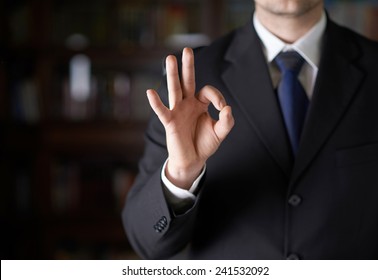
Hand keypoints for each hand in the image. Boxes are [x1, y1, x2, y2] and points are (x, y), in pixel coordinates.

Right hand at [146, 48, 233, 189]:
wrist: (192, 161)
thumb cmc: (204, 144)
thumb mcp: (220, 132)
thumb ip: (227, 121)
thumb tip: (227, 108)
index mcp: (200, 104)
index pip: (207, 91)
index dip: (217, 97)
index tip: (222, 109)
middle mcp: (187, 104)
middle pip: (187, 81)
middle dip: (188, 66)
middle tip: (187, 50)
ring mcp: (178, 111)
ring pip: (175, 90)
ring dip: (173, 75)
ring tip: (170, 58)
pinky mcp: (170, 122)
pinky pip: (162, 111)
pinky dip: (156, 103)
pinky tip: (150, 92)